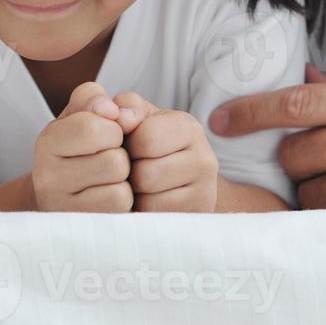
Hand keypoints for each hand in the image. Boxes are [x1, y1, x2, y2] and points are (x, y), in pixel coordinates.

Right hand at [32, 82, 132, 212]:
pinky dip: (123, 203)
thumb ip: (93, 98)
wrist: (63, 192)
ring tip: (107, 179)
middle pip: (114, 161)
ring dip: (123, 182)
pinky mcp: (81, 228)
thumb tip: (115, 111)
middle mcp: (46, 177)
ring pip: (120, 189)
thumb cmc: (79, 146)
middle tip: (107, 159)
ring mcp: (62, 207)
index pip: (94, 128)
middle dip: (121, 157)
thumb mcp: (80, 114)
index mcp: (47, 141)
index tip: (105, 135)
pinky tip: (108, 197)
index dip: (113, 129)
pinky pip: (120, 211)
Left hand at [112, 92, 218, 211]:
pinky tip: (147, 200)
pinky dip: (143, 212)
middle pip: (146, 174)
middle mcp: (206, 158)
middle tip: (133, 170)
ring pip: (150, 200)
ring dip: (135, 195)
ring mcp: (207, 191)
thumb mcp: (137, 117)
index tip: (130, 146)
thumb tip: (118, 115)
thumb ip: (126, 106)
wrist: (174, 177)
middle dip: (130, 173)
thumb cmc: (146, 141)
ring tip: (139, 185)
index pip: (146, 140)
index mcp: (188, 127)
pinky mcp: (198, 216)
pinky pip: (156, 218)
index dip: (128, 146)